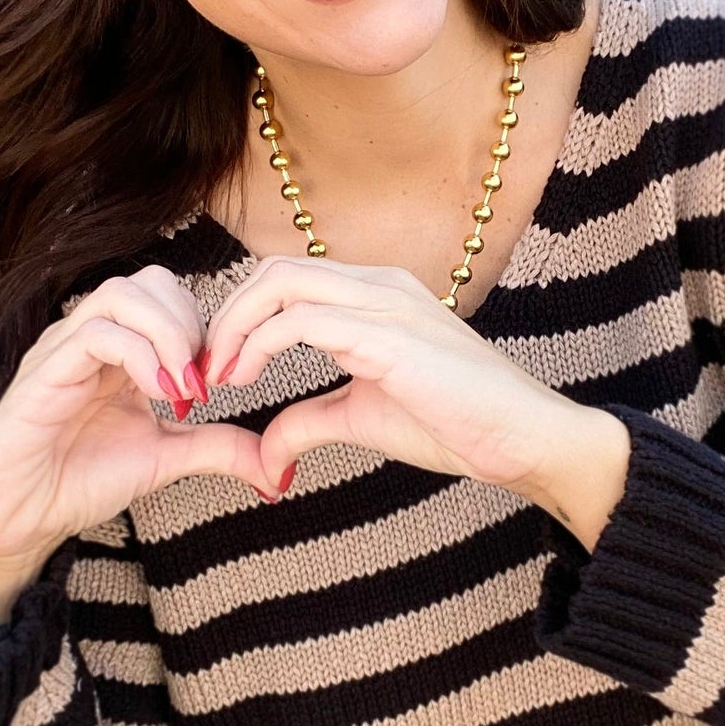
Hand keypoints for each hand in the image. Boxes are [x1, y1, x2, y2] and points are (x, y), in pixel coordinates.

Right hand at [0, 264, 280, 572]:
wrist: (15, 517)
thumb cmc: (77, 479)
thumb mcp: (165, 458)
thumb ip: (217, 448)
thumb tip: (276, 466)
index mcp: (122, 348)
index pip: (173, 296)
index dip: (209, 329)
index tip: (223, 384)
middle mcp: (93, 336)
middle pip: (153, 279)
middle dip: (194, 323)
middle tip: (207, 381)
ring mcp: (65, 347)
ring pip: (124, 293)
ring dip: (171, 334)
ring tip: (186, 388)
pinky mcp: (44, 369)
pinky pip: (96, 333)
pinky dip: (141, 356)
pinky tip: (159, 395)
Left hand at [200, 255, 580, 496]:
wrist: (522, 438)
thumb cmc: (458, 423)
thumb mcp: (364, 417)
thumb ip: (310, 421)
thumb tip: (266, 454)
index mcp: (376, 294)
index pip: (287, 279)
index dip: (240, 317)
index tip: (216, 368)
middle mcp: (379, 284)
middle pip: (273, 270)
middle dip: (224, 317)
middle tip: (202, 369)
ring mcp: (385, 303)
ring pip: (281, 283)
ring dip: (233, 329)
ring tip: (216, 375)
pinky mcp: (387, 335)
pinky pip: (301, 321)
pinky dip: (258, 347)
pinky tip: (244, 381)